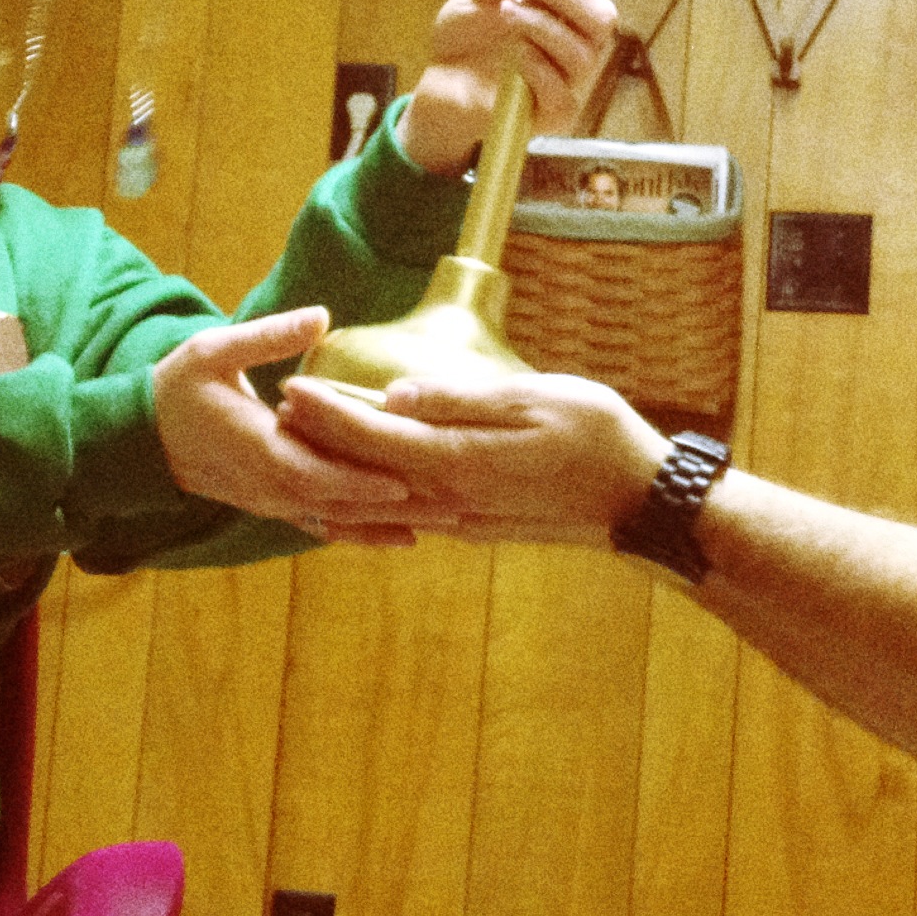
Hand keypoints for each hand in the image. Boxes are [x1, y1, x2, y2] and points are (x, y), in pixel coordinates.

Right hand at [150, 309, 449, 545]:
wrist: (139, 438)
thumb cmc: (178, 388)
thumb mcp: (213, 351)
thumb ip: (268, 337)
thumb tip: (320, 316)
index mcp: (259, 449)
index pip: (320, 473)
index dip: (364, 481)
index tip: (409, 481)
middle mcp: (270, 486)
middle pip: (342, 506)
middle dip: (396, 509)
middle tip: (454, 509)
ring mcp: (272, 501)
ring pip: (337, 522)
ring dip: (388, 526)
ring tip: (442, 528)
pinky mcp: (273, 505)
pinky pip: (322, 525)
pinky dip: (361, 532)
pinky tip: (400, 535)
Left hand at [278, 368, 668, 546]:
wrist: (639, 500)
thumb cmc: (598, 437)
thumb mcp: (534, 400)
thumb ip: (461, 400)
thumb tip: (395, 396)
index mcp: (460, 462)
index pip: (375, 436)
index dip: (328, 413)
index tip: (290, 389)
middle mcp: (452, 500)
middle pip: (366, 473)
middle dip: (319, 443)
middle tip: (277, 413)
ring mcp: (464, 519)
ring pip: (383, 499)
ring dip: (339, 473)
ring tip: (303, 445)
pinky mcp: (477, 526)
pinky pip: (408, 512)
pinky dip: (373, 497)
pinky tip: (361, 485)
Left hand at [399, 0, 617, 175]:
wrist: (441, 84)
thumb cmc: (468, 38)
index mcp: (571, 8)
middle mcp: (580, 42)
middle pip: (603, 14)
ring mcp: (571, 80)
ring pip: (583, 51)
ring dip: (542, 24)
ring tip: (505, 13)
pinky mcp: (554, 114)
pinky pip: (561, 90)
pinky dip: (535, 64)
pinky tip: (510, 54)